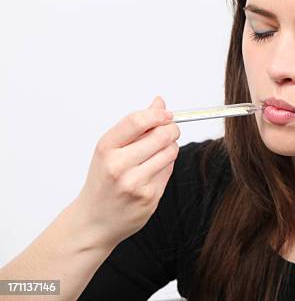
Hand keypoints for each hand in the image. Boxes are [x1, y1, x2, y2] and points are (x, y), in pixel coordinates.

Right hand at [75, 95, 179, 247]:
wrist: (94, 221)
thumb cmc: (103, 181)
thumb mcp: (111, 150)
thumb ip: (136, 126)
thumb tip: (159, 102)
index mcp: (106, 148)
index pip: (137, 120)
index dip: (158, 114)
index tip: (167, 114)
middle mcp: (118, 165)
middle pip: (160, 135)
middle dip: (171, 128)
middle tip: (170, 129)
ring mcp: (135, 183)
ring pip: (170, 152)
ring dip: (171, 146)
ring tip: (161, 150)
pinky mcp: (149, 197)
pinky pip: (169, 170)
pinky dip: (167, 165)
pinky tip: (154, 170)